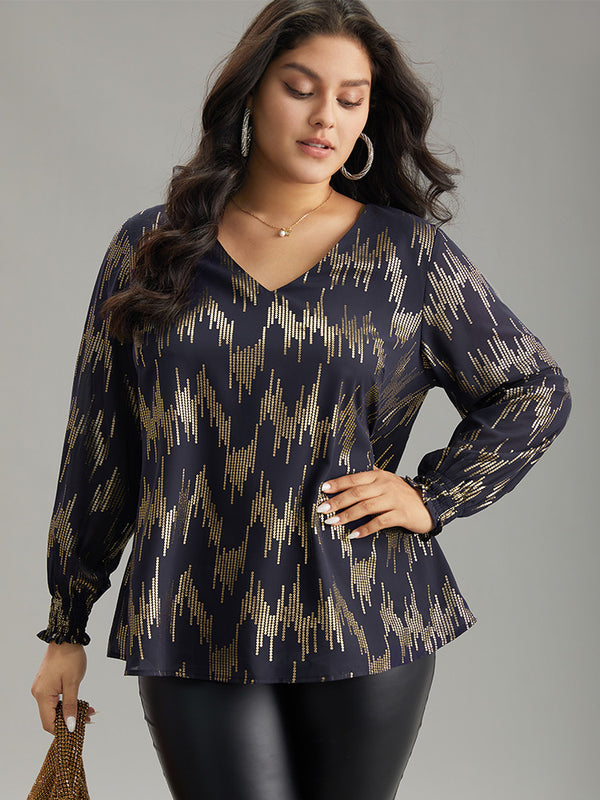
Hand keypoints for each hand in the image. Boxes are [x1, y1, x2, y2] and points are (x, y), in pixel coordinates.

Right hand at [31, 642, 94, 733]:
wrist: (66, 638)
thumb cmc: (70, 658)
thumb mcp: (73, 683)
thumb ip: (71, 706)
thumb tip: (69, 725)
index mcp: (42, 695)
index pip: (49, 723)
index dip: (62, 729)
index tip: (77, 731)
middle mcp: (39, 693)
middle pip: (52, 716)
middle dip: (70, 719)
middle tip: (88, 718)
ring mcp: (42, 688)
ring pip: (55, 707)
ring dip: (71, 710)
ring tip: (88, 710)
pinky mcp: (47, 683)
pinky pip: (55, 699)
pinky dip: (67, 702)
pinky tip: (81, 702)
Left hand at [317, 466, 433, 538]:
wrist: (431, 503)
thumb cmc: (404, 494)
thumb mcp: (387, 480)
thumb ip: (370, 476)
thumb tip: (349, 470)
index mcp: (379, 476)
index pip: (354, 478)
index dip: (338, 483)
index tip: (322, 490)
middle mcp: (385, 485)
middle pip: (357, 492)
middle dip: (337, 501)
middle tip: (321, 509)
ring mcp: (394, 500)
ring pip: (366, 507)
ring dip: (347, 515)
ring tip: (332, 522)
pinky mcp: (401, 514)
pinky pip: (380, 522)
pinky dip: (366, 528)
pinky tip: (354, 535)